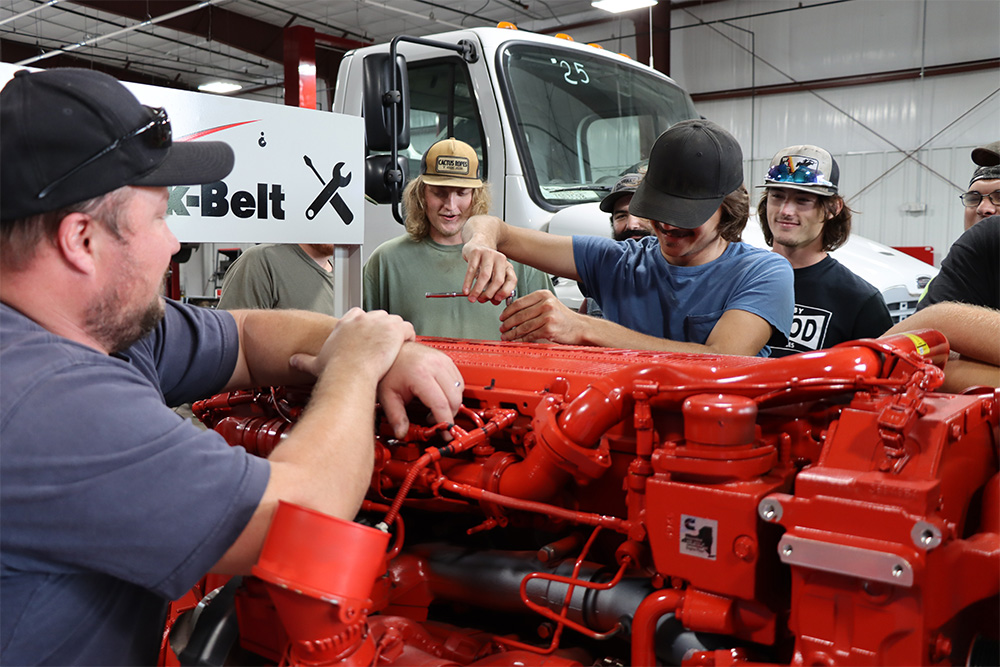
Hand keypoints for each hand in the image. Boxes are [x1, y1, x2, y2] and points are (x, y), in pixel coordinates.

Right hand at [288, 308, 414, 378]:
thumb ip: (304, 360)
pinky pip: (408, 328)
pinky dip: (409, 336)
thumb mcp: (316, 363)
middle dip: (382, 329)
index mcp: (346, 323)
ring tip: (397, 346)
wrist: (351, 373)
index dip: (365, 326)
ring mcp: (380, 322)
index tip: (368, 337)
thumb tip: (293, 361)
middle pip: (378, 316)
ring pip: (394, 320)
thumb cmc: (336, 370)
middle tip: (384, 345)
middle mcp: (363, 318)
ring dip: (397, 333)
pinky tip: (406, 346)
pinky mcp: (395, 329)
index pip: (358, 314)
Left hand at [378, 342, 464, 438]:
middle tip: (436, 422)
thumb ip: (396, 416)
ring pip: (460, 389)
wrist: (391, 348)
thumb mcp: (388, 395)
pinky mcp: (446, 359)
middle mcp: (435, 365)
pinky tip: (441, 396)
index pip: (440, 404)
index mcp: (420, 373)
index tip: (444, 433)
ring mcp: (442, 360)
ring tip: (435, 409)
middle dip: (449, 414)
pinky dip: (454, 392)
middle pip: (454, 398)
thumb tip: (401, 433)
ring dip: (452, 403)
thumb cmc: (389, 367)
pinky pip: (459, 380)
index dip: (444, 422)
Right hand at [461, 241, 517, 304]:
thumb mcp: (494, 275)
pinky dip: (468, 282)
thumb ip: (495, 289)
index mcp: (507, 266)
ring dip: (477, 290)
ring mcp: (489, 254)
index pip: (512, 280)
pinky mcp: (476, 252)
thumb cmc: (486, 263)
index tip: (496, 300)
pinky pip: (471, 270)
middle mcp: (500, 259)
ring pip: (485, 276)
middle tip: (481, 300)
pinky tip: (466, 290)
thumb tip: (494, 301)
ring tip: (472, 298)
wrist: (478, 243)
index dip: (505, 292)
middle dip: (489, 293)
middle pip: (498, 280)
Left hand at [499, 290, 585, 343]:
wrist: (580, 328)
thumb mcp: (550, 304)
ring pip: (523, 326)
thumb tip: (513, 312)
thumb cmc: (564, 318)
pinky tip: (516, 340)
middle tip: (502, 328)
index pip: (519, 302)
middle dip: (507, 323)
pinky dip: (521, 339)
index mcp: (544, 295)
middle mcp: (546, 304)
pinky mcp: (549, 329)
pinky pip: (530, 335)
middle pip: (519, 315)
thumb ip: (534, 305)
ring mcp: (548, 317)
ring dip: (512, 333)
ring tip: (506, 336)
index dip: (507, 311)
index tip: (502, 317)